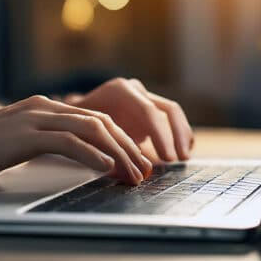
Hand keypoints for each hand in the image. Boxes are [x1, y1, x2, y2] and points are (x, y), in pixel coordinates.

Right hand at [0, 95, 151, 186]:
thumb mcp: (16, 140)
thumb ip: (41, 139)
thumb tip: (70, 154)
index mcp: (42, 106)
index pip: (93, 118)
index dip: (119, 139)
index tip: (134, 159)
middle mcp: (42, 106)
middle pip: (100, 121)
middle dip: (127, 146)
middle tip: (143, 169)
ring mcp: (34, 117)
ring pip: (91, 129)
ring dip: (117, 153)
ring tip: (131, 173)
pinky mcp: (26, 135)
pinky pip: (68, 141)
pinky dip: (92, 154)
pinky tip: (106, 167)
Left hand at [67, 78, 193, 161]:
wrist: (76, 114)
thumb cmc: (78, 125)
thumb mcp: (86, 133)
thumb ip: (103, 147)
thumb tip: (120, 170)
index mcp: (121, 90)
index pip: (148, 111)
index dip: (161, 135)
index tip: (166, 158)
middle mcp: (136, 89)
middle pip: (167, 109)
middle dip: (175, 135)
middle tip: (178, 159)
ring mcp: (145, 97)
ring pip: (173, 113)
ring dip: (181, 135)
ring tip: (183, 158)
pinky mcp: (152, 108)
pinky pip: (172, 119)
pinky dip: (180, 133)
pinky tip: (184, 150)